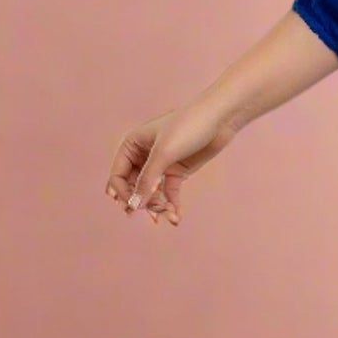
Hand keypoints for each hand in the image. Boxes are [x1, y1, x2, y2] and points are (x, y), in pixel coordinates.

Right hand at [105, 104, 241, 227]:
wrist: (219, 119)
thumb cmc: (188, 127)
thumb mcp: (163, 153)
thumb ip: (147, 180)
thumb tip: (133, 204)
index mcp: (132, 145)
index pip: (118, 176)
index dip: (123, 194)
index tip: (134, 207)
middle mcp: (143, 156)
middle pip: (133, 187)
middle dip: (141, 202)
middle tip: (151, 216)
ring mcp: (161, 165)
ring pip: (151, 192)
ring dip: (157, 207)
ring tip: (168, 215)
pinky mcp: (177, 171)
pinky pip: (169, 193)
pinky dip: (171, 205)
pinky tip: (175, 218)